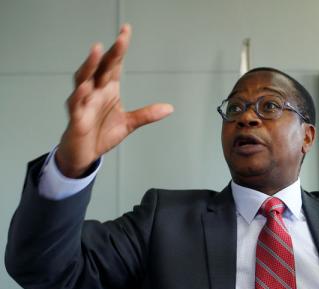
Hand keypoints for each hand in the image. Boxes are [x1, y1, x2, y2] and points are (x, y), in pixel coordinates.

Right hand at [56, 24, 173, 177]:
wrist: (84, 154)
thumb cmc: (101, 134)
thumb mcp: (129, 124)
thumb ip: (146, 114)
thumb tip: (169, 108)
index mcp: (108, 89)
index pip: (113, 64)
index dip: (120, 49)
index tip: (126, 31)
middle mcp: (94, 92)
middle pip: (101, 67)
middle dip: (110, 52)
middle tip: (121, 38)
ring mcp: (84, 103)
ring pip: (83, 79)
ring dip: (90, 65)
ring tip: (97, 51)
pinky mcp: (76, 118)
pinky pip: (76, 104)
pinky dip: (80, 95)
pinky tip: (86, 87)